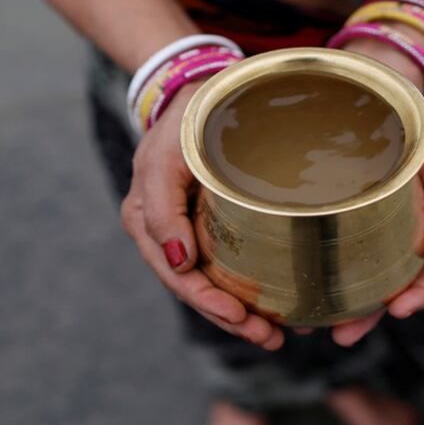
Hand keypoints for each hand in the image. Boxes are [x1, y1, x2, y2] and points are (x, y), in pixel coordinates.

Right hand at [120, 82, 285, 350]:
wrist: (199, 87)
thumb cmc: (188, 114)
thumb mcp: (170, 151)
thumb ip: (163, 207)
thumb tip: (181, 263)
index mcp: (147, 213)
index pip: (177, 273)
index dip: (207, 300)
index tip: (240, 316)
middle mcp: (162, 229)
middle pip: (195, 288)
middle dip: (231, 318)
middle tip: (270, 338)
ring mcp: (183, 229)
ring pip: (209, 285)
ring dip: (240, 316)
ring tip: (276, 335)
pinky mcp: (205, 226)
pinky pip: (220, 267)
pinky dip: (245, 292)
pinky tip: (275, 309)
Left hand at [329, 37, 423, 346]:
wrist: (372, 81)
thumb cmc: (411, 121)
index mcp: (421, 222)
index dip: (416, 294)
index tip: (399, 312)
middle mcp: (389, 229)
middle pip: (382, 283)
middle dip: (365, 315)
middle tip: (343, 337)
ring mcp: (357, 223)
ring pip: (348, 275)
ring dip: (332, 305)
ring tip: (309, 326)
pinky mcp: (324, 212)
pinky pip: (318, 248)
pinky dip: (308, 271)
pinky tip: (288, 287)